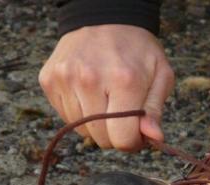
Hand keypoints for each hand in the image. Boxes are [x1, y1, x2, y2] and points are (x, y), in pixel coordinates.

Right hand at [39, 25, 174, 150]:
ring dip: (96, 124)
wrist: (105, 18)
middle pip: (101, 138)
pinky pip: (66, 117)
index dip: (132, 142)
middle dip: (114, 134)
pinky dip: (79, 113)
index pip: (122, 138)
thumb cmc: (137, 50)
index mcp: (124, 81)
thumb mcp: (160, 75)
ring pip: (81, 130)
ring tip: (105, 99)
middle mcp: (90, 79)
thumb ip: (155, 110)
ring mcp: (65, 78)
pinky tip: (89, 93)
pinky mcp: (49, 79)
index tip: (137, 132)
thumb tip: (154, 138)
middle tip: (122, 113)